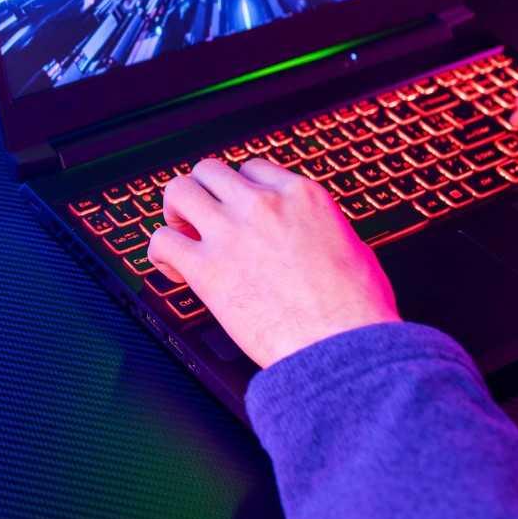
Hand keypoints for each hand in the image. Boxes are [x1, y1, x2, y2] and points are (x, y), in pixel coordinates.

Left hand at [146, 158, 398, 367]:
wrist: (343, 348)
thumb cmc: (357, 311)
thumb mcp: (353, 248)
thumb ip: (321, 231)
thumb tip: (313, 238)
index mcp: (301, 196)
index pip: (252, 170)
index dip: (240, 192)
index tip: (237, 212)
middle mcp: (262, 205)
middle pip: (209, 170)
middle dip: (204, 194)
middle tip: (203, 220)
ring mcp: (231, 233)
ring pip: (178, 190)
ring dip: (176, 212)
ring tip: (182, 235)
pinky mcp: (206, 269)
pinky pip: (161, 241)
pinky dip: (160, 253)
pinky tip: (173, 269)